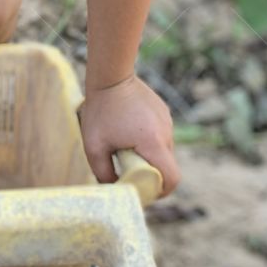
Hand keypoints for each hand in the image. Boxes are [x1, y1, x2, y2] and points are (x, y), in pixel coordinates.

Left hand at [77, 74, 179, 197]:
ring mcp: (166, 120)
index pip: (172, 178)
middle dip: (150, 173)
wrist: (110, 75)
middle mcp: (166, 132)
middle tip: (128, 169)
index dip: (161, 191)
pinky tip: (129, 130)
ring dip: (149, 154)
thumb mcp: (94, 147)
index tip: (143, 189)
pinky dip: (148, 140)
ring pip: (163, 150)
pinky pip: (160, 134)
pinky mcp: (163, 111)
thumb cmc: (100, 110)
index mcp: (153, 143)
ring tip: (125, 145)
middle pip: (167, 166)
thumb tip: (116, 189)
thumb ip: (104, 174)